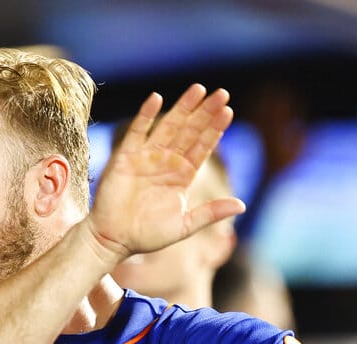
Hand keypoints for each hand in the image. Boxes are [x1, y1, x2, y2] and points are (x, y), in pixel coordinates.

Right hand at [86, 84, 245, 263]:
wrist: (113, 240)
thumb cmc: (147, 236)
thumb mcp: (184, 225)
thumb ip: (211, 212)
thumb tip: (243, 205)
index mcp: (182, 176)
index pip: (202, 147)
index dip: (215, 129)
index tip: (228, 111)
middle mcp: (166, 163)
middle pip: (189, 131)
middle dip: (205, 113)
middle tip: (222, 93)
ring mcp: (146, 157)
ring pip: (168, 126)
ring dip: (183, 108)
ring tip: (199, 89)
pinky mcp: (125, 157)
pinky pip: (137, 131)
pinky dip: (146, 115)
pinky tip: (157, 99)